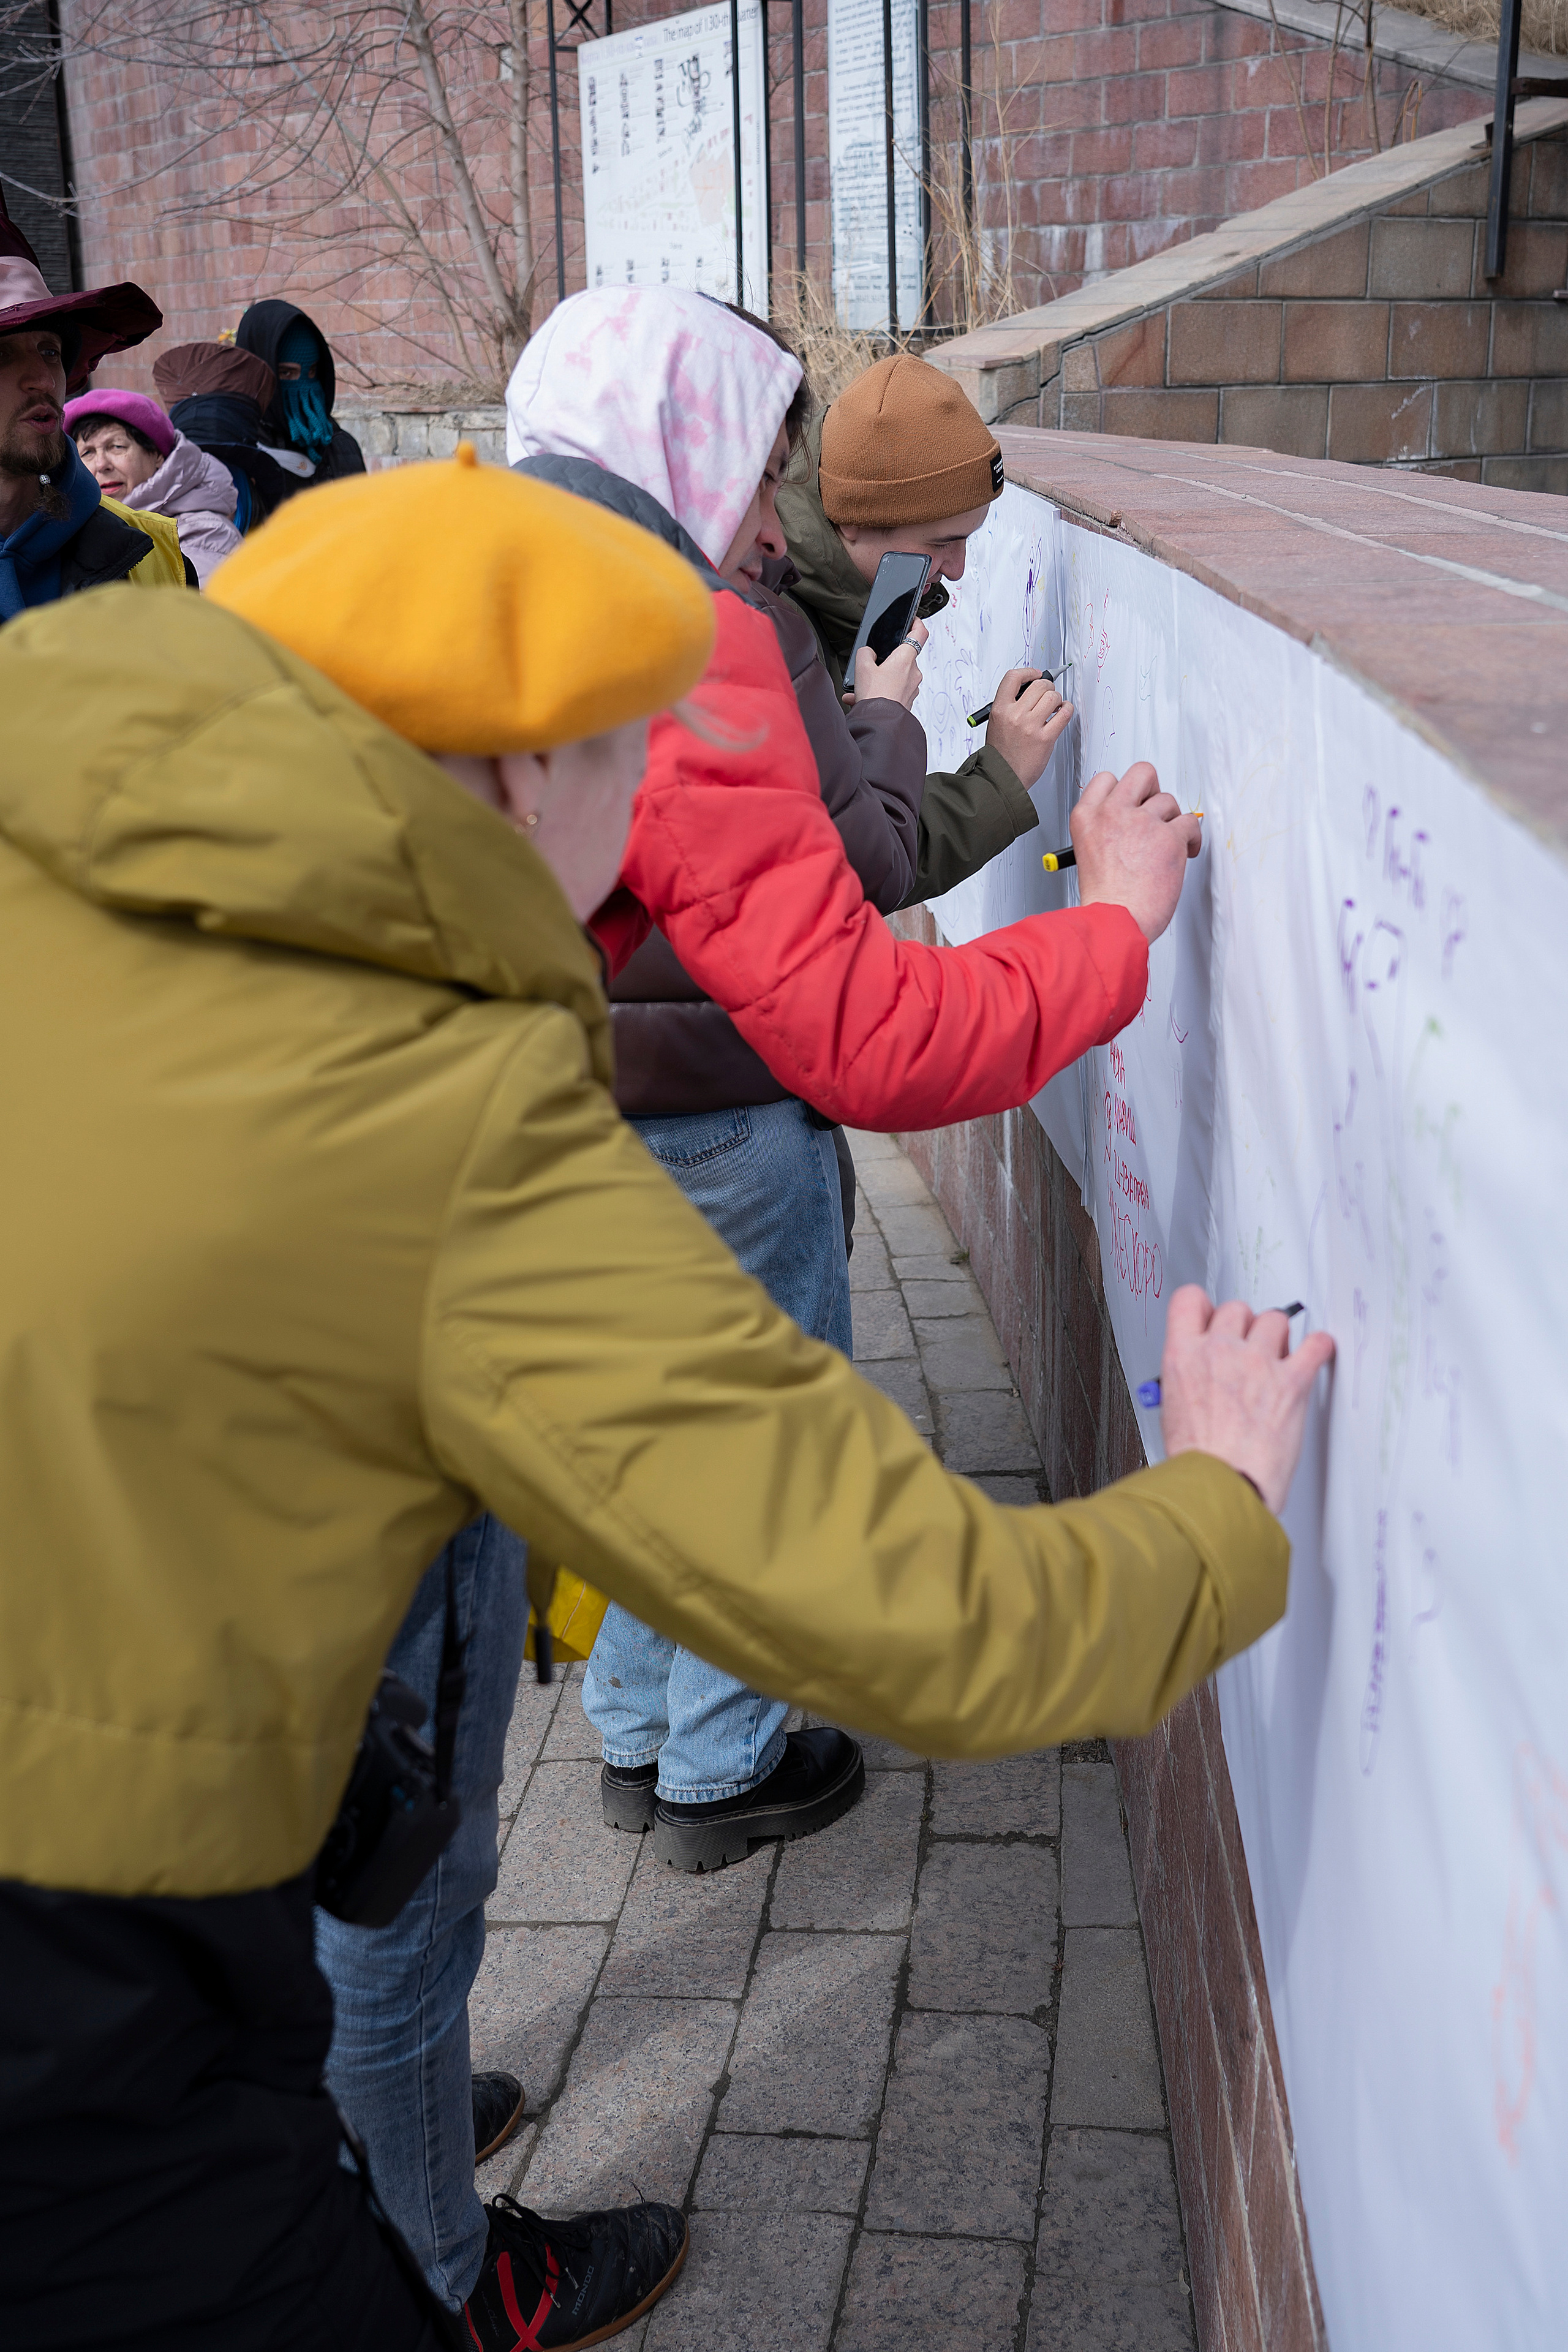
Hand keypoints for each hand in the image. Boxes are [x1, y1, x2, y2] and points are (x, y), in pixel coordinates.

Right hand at [849, 616, 926, 712]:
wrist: (879, 724)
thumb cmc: (875, 697)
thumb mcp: (861, 667)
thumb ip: (865, 653)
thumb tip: (868, 653)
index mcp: (906, 659)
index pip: (920, 633)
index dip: (916, 622)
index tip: (912, 619)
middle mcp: (913, 673)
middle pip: (903, 657)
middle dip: (887, 660)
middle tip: (873, 664)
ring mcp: (912, 688)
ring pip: (896, 676)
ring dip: (880, 678)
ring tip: (862, 686)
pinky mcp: (907, 700)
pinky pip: (893, 690)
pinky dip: (880, 691)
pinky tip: (862, 698)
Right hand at [984, 667, 1072, 789]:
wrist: (1002, 777)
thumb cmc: (1001, 753)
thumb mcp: (997, 723)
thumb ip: (1010, 706)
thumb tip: (1030, 691)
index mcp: (1000, 710)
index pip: (1013, 678)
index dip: (1028, 672)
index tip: (1036, 674)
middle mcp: (1015, 715)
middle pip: (1039, 685)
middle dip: (1047, 687)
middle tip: (1048, 694)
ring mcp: (1031, 726)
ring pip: (1053, 696)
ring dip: (1057, 699)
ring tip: (1055, 707)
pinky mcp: (1045, 738)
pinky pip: (1064, 713)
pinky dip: (1067, 709)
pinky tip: (1062, 713)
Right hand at [1073, 761, 1201, 944]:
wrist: (1115, 921)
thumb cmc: (1105, 900)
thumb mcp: (1089, 855)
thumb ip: (1107, 832)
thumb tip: (1133, 824)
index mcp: (1087, 817)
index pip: (1106, 779)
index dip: (1124, 790)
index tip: (1133, 803)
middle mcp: (1112, 813)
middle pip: (1142, 773)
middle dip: (1153, 790)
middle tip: (1156, 812)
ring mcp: (1141, 822)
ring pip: (1169, 800)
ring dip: (1172, 822)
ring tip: (1168, 845)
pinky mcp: (1169, 837)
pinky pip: (1190, 823)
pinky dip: (1191, 839)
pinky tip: (1183, 854)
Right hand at [1160, 1287, 1334, 1514]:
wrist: (1221, 1486)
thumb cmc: (1198, 1461)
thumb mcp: (1172, 1410)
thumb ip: (1189, 1380)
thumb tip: (1201, 1377)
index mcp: (1184, 1356)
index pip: (1190, 1300)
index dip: (1205, 1307)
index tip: (1214, 1317)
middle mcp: (1220, 1350)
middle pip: (1237, 1309)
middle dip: (1244, 1326)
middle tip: (1250, 1347)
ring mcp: (1257, 1362)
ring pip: (1275, 1319)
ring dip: (1278, 1335)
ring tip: (1280, 1353)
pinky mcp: (1291, 1381)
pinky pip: (1315, 1345)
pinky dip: (1320, 1346)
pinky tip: (1318, 1350)